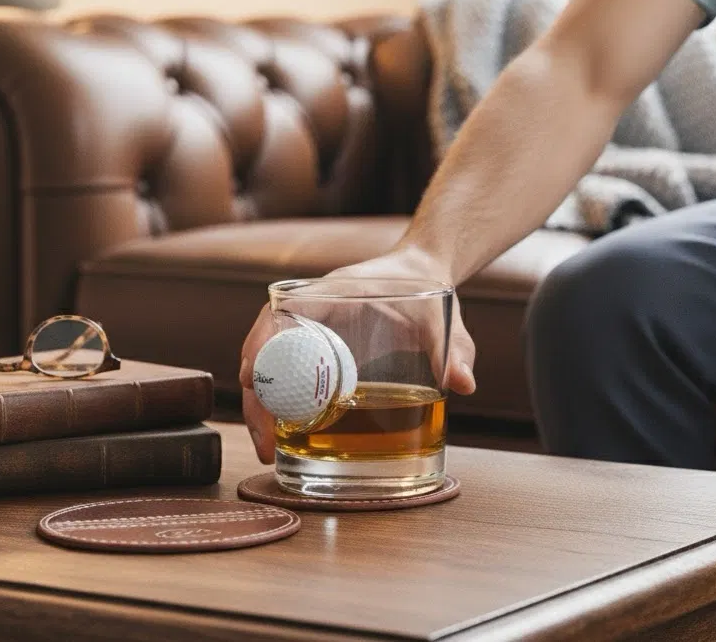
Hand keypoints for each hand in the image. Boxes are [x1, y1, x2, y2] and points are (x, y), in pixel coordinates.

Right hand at [239, 247, 476, 462]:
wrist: (422, 269)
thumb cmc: (426, 286)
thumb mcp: (444, 319)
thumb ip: (456, 349)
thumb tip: (464, 384)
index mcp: (333, 292)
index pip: (281, 312)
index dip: (260, 345)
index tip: (251, 380)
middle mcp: (313, 308)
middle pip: (264, 346)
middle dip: (256, 394)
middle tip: (265, 440)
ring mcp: (312, 326)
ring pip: (269, 361)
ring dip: (261, 400)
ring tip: (269, 445)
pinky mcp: (318, 343)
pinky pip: (287, 367)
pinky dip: (278, 395)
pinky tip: (286, 428)